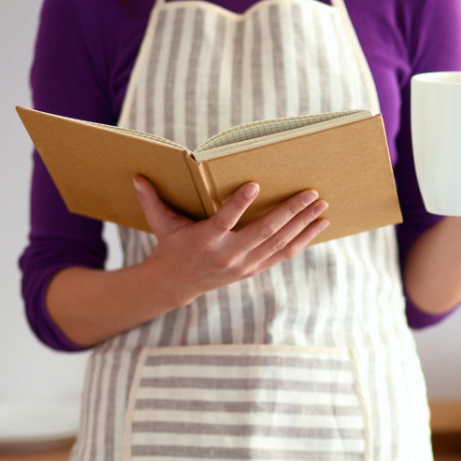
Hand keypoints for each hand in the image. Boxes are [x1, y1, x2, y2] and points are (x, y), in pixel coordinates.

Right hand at [133, 176, 328, 305]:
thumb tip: (138, 177)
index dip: (239, 204)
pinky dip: (303, 239)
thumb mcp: (160, 224)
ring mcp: (245, 264)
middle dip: (290, 212)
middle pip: (264, 232)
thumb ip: (151, 201)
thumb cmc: (172, 245)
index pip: (224, 221)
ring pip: (280, 243)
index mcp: (205, 241)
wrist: (179, 284)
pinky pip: (284, 253)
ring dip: (303, 225)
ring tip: (323, 206)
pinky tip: (319, 225)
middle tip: (311, 193)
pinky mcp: (255, 268)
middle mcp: (229, 255)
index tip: (255, 184)